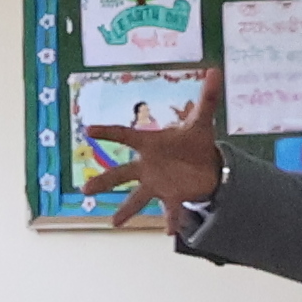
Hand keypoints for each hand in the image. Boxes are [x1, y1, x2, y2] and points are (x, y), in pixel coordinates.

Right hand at [95, 71, 226, 233]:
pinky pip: (170, 210)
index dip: (109, 132)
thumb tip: (216, 70)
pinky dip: (172, 219)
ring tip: (114, 223)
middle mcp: (147, 166)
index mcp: (150, 144)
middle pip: (121, 174)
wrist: (208, 165)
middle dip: (104, 182)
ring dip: (126, 210)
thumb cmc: (195, 142)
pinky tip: (170, 231)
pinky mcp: (172, 197)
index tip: (89, 129)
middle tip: (85, 190)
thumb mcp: (202, 120)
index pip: (125, 136)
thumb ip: (207, 97)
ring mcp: (157, 183)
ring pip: (137, 197)